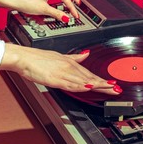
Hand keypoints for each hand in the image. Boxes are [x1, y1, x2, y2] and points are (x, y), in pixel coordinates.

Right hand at [0, 43, 121, 93]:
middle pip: (91, 77)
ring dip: (98, 85)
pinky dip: (81, 86)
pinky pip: (71, 83)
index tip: (113, 84)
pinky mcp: (55, 78)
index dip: (102, 80)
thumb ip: (75, 57)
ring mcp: (63, 73)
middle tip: (117, 89)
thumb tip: (87, 54)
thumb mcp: (60, 56)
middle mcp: (70, 67)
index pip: (90, 73)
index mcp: (71, 63)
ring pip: (84, 80)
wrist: (25, 58)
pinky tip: (89, 88)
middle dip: (105, 84)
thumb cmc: (39, 58)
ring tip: (110, 89)